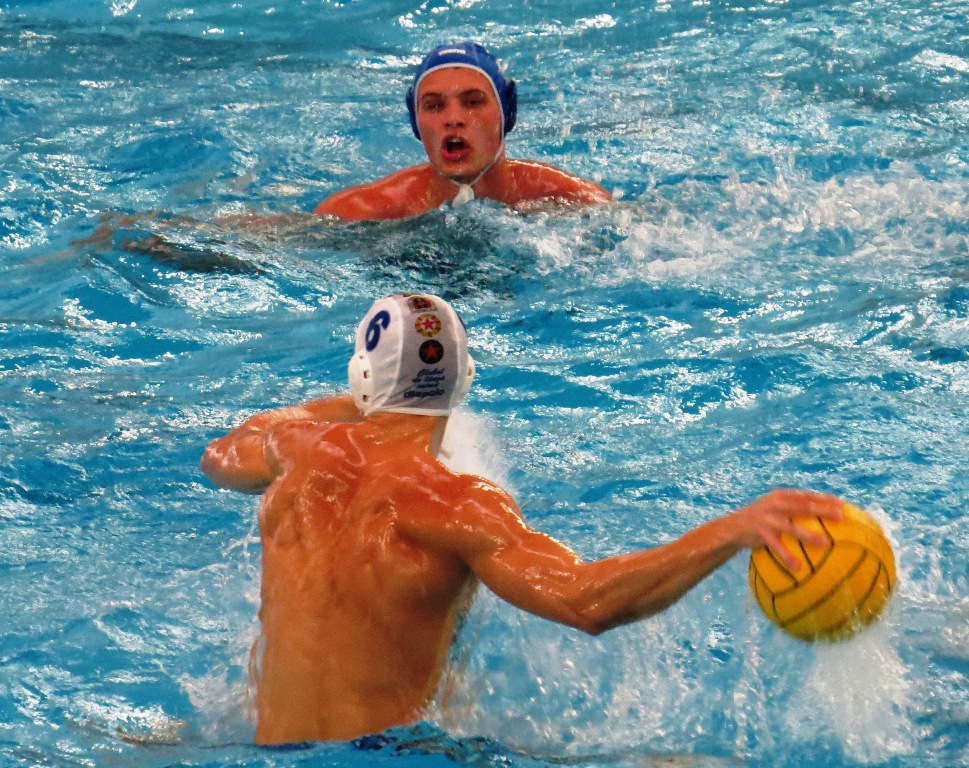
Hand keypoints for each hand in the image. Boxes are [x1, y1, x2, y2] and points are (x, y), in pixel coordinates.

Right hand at [728, 488, 843, 570]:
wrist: (732, 526)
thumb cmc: (761, 518)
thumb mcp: (774, 507)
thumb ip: (792, 508)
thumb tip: (820, 517)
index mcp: (781, 496)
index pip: (806, 495)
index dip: (824, 498)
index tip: (842, 503)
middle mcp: (775, 504)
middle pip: (803, 506)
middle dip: (823, 510)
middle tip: (841, 517)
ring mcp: (768, 518)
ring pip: (791, 527)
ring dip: (808, 535)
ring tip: (824, 543)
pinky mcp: (761, 533)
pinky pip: (777, 546)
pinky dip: (787, 556)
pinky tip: (798, 566)